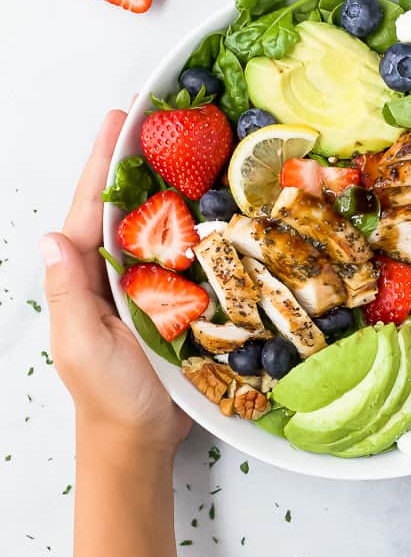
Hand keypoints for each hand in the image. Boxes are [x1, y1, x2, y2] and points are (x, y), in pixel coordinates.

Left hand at [41, 111, 191, 454]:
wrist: (140, 439)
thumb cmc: (109, 397)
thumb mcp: (83, 346)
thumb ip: (68, 294)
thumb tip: (52, 238)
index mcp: (83, 275)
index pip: (90, 208)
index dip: (103, 161)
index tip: (119, 119)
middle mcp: (111, 272)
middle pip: (122, 204)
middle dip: (136, 159)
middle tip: (161, 117)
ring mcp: (142, 284)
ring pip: (154, 223)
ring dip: (168, 183)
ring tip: (189, 144)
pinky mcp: (173, 300)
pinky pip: (182, 253)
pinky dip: (193, 224)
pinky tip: (213, 204)